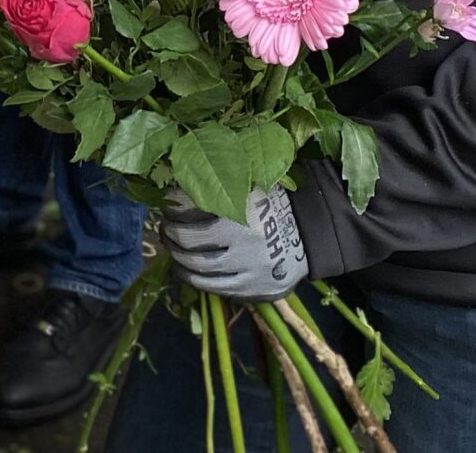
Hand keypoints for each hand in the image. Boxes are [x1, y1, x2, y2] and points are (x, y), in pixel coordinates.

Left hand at [161, 187, 307, 302]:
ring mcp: (249, 271)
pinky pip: (215, 289)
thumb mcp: (250, 188)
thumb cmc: (272, 206)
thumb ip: (221, 187)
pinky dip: (195, 280)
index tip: (166, 206)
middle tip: (165, 229)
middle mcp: (245, 244)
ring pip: (199, 271)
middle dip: (171, 236)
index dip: (173, 210)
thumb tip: (178, 185)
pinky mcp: (252, 290)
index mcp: (242, 214)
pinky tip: (187, 271)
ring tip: (173, 251)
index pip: (191, 213)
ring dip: (178, 260)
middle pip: (190, 244)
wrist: (310, 236)